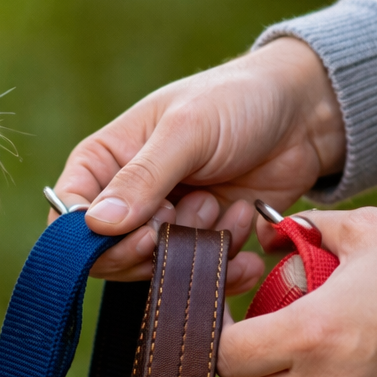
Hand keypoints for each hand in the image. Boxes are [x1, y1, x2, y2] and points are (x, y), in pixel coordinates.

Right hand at [50, 37, 346, 294]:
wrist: (306, 113)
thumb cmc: (237, 101)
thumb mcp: (187, 131)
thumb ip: (142, 178)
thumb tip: (95, 225)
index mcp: (103, 162)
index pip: (69, 218)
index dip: (96, 239)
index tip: (143, 233)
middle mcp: (125, 198)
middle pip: (110, 256)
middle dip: (156, 245)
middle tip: (191, 217)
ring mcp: (164, 224)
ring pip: (157, 269)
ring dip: (197, 246)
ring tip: (225, 205)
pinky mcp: (202, 242)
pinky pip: (199, 275)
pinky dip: (226, 262)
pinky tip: (247, 226)